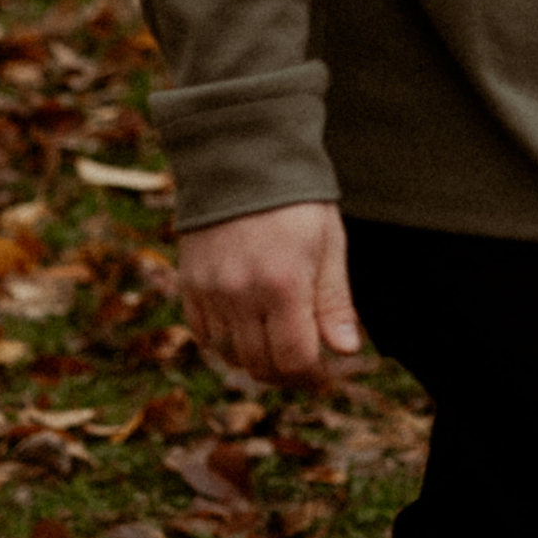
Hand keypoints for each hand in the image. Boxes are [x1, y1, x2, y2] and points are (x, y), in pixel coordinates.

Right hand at [177, 199, 360, 384]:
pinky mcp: (190, 286)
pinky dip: (226, 344)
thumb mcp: (329, 244)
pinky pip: (205, 336)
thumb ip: (335, 301)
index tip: (324, 375)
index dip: (312, 376)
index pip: (294, 358)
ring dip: (256, 361)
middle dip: (286, 375)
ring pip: (230, 356)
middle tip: (304, 367)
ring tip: (278, 347)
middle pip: (260, 365)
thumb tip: (346, 350)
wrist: (241, 162)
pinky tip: (247, 330)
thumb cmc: (296, 202)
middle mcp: (241, 294)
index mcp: (283, 284)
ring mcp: (211, 292)